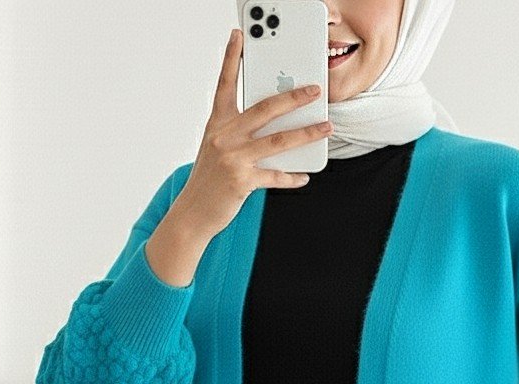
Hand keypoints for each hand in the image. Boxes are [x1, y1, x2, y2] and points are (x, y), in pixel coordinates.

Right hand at [171, 28, 333, 243]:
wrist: (193, 212)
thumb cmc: (208, 180)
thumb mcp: (217, 148)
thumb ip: (239, 133)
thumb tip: (276, 128)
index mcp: (217, 123)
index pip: (225, 84)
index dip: (231, 58)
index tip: (239, 36)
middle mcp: (225, 136)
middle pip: (265, 109)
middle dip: (293, 97)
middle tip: (314, 89)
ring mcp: (234, 158)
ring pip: (278, 141)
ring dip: (306, 133)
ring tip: (326, 127)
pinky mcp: (242, 181)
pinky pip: (276, 176)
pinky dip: (292, 177)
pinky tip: (304, 176)